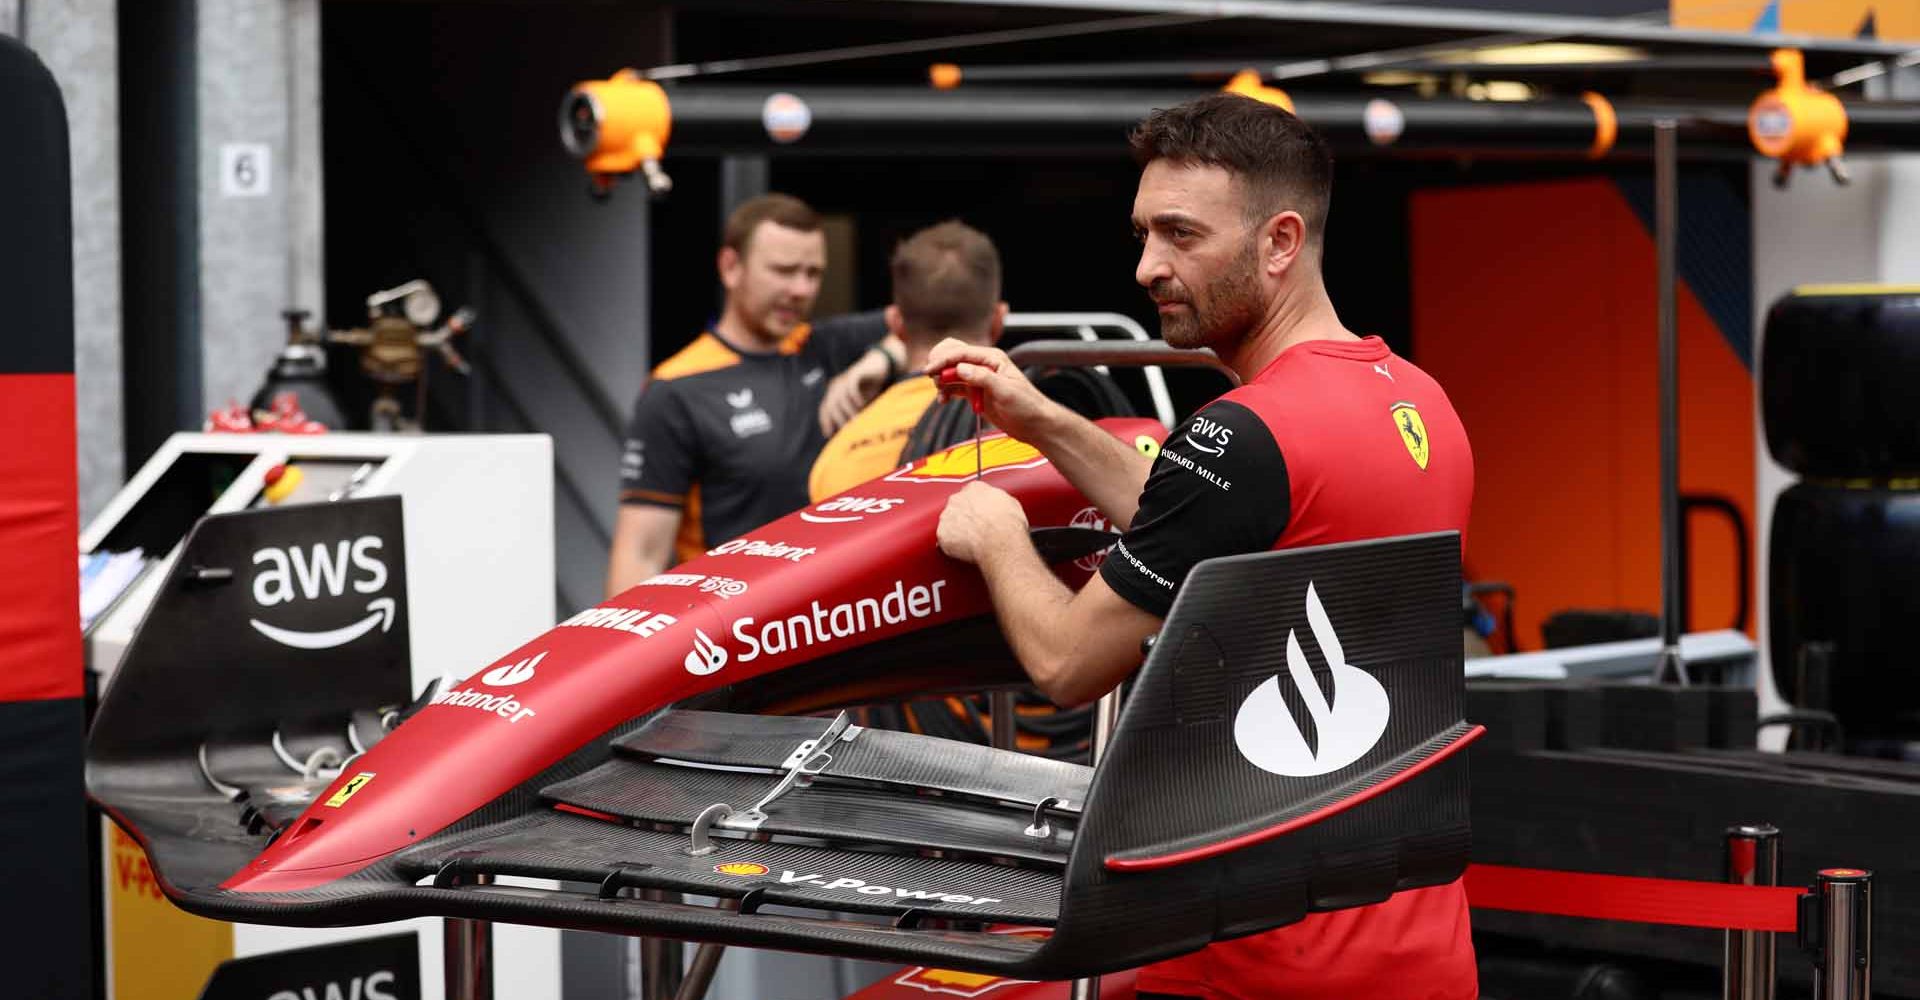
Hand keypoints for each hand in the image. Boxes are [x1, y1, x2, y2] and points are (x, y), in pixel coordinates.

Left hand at [818, 349, 889, 436]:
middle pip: (831, 405)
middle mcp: (836, 386)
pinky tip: (862, 405)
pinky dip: (855, 397)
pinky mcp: (855, 373)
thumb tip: (849, 432)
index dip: (825, 422)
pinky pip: (851, 387)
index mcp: (834, 393)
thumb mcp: (859, 403)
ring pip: (841, 398)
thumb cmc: (869, 387)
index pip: (825, 409)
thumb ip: (853, 413)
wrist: (879, 366)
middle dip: (838, 419)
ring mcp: (844, 379)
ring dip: (848, 411)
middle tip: (848, 429)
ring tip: (856, 420)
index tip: (829, 434)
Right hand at [925, 339, 1055, 443]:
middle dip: (940, 365)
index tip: (930, 370)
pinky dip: (946, 392)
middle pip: (953, 356)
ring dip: (942, 381)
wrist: (1034, 424)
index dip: (943, 359)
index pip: (961, 353)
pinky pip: (954, 387)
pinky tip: (944, 400)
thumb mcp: (1005, 390)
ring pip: (951, 372)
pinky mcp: (975, 392)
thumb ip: (982, 378)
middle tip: (933, 379)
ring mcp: (978, 379)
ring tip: (941, 393)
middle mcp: (983, 365)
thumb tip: (961, 368)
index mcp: (992, 359)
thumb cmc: (1027, 405)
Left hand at [937, 481, 1028, 564]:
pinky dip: (951, 545)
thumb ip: (997, 500)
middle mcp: (958, 499)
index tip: (980, 514)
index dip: (976, 506)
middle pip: (957, 506)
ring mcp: (947, 516)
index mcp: (975, 488)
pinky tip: (964, 549)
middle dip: (964, 517)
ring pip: (948, 523)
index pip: (970, 493)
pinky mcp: (942, 533)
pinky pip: (944, 539)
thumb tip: (999, 506)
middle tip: (976, 529)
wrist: (1000, 541)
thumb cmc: (1008, 525)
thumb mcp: (1010, 503)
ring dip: (957, 531)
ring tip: (971, 542)